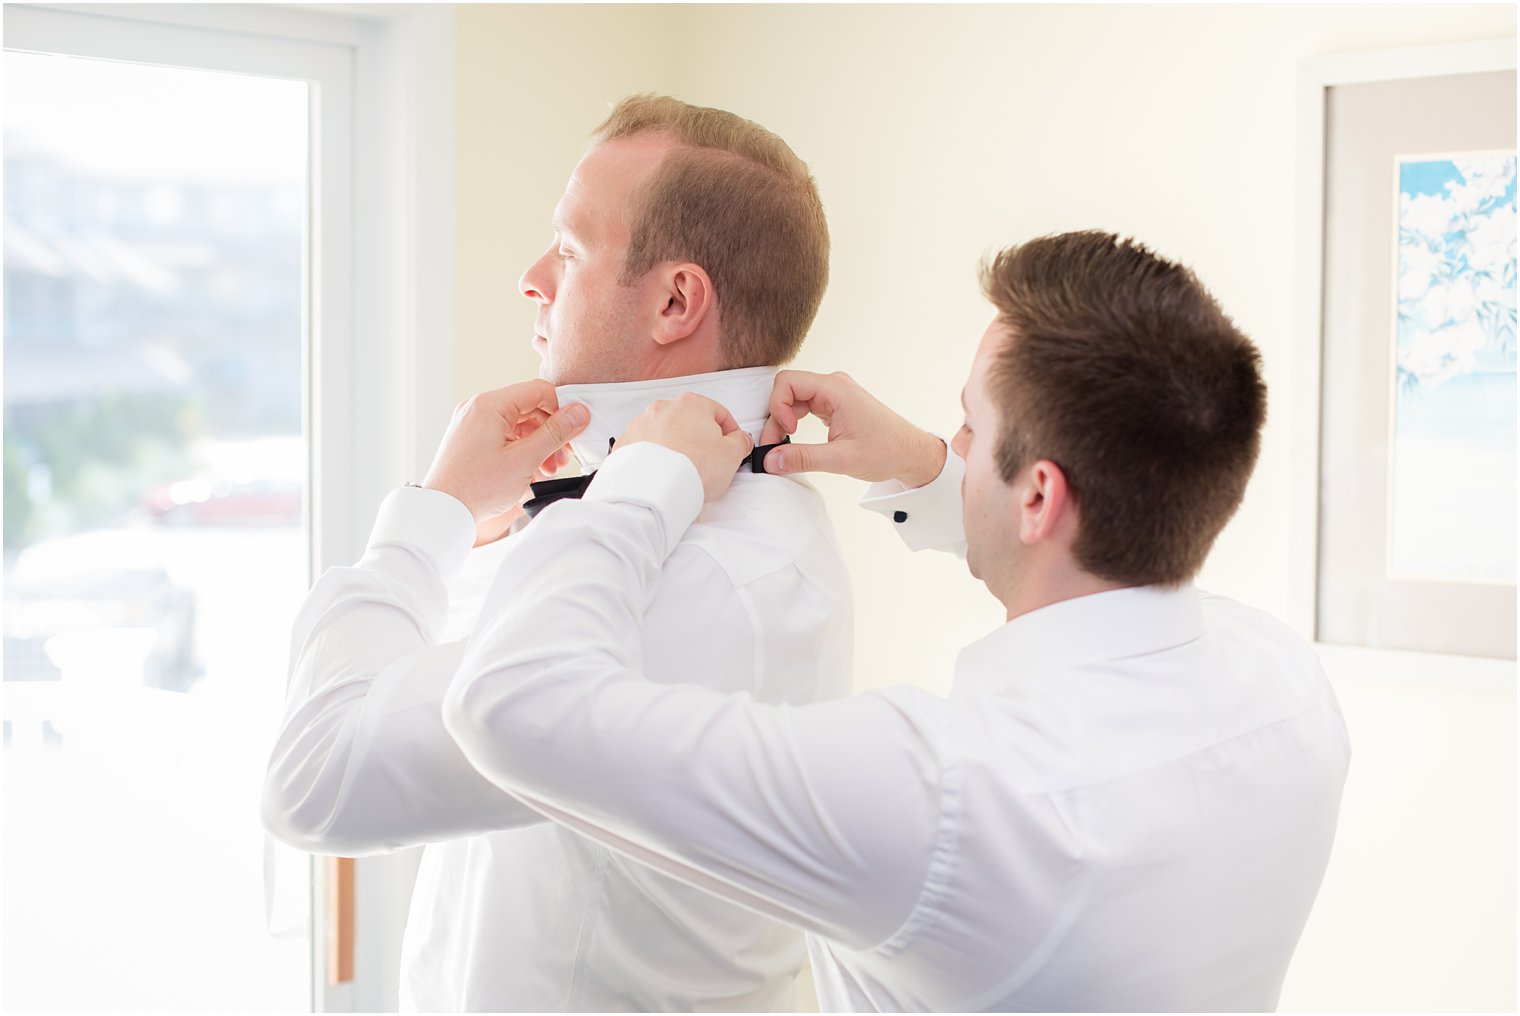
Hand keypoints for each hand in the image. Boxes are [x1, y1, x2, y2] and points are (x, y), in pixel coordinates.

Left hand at [423, 380, 589, 543]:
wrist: (443, 511)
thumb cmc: (476, 488)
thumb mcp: (525, 459)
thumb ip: (556, 433)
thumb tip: (579, 413)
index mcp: (489, 405)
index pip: (537, 390)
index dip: (562, 407)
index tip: (577, 426)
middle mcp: (477, 408)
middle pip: (528, 408)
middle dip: (551, 431)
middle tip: (565, 455)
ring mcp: (472, 423)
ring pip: (518, 424)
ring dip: (538, 443)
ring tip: (549, 468)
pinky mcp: (470, 439)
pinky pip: (504, 435)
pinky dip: (521, 449)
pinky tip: (532, 469)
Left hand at [619, 393, 753, 501]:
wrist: (654, 490)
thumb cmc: (691, 469)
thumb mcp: (732, 455)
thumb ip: (741, 442)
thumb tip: (740, 439)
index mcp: (691, 404)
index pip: (719, 413)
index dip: (730, 431)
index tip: (732, 445)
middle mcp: (663, 409)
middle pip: (689, 421)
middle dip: (699, 439)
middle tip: (708, 461)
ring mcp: (641, 425)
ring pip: (665, 433)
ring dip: (675, 447)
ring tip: (683, 470)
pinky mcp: (625, 444)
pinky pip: (644, 448)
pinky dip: (653, 457)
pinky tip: (663, 473)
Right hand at [758, 370, 945, 487]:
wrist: (910, 453)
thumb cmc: (887, 451)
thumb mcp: (841, 459)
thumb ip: (803, 458)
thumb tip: (770, 461)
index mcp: (836, 389)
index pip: (787, 382)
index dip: (776, 406)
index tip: (784, 433)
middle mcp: (833, 386)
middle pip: (787, 390)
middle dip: (776, 418)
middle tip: (775, 447)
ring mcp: (834, 394)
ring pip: (793, 399)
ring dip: (783, 422)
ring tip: (784, 447)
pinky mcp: (834, 405)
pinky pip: (804, 406)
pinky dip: (794, 422)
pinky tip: (796, 441)